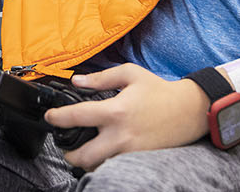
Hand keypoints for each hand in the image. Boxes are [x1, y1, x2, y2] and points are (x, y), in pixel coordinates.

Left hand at [44, 64, 208, 172]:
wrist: (189, 110)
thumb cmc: (159, 90)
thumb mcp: (130, 74)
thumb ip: (101, 78)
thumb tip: (77, 81)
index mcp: (116, 111)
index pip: (77, 117)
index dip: (57, 118)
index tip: (50, 117)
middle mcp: (121, 135)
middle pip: (84, 156)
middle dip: (69, 155)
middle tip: (65, 148)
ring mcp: (131, 151)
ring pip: (99, 165)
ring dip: (88, 161)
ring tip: (85, 150)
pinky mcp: (140, 160)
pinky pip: (116, 166)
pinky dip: (106, 162)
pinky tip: (104, 152)